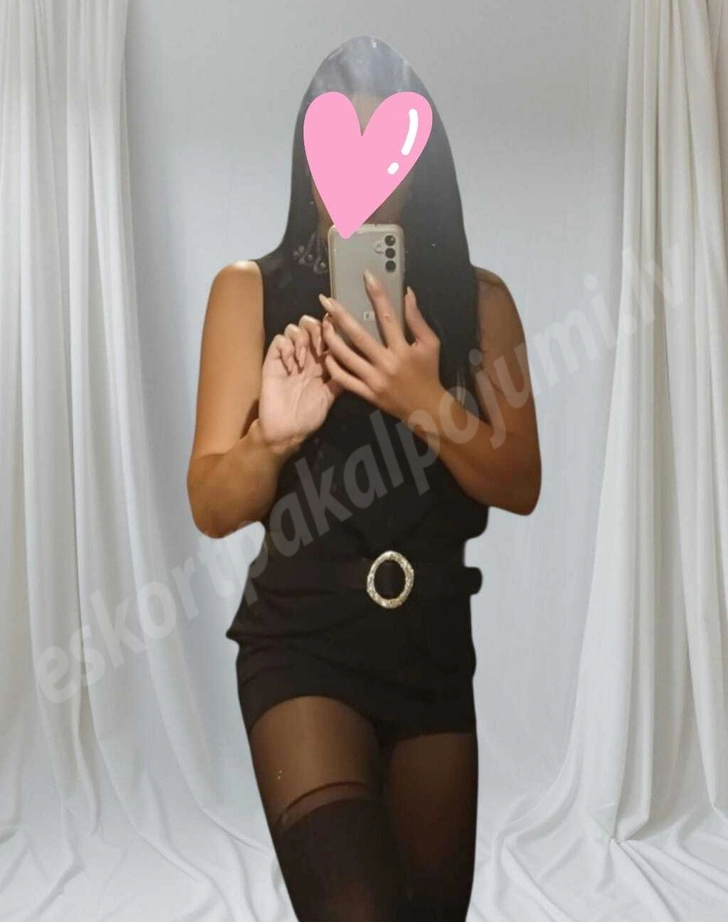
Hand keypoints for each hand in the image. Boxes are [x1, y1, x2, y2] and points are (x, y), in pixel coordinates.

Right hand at [258, 314, 342, 451]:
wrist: (286, 430)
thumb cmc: (308, 416)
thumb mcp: (330, 396)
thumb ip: (340, 378)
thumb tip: (356, 363)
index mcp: (320, 363)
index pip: (327, 336)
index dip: (333, 330)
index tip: (338, 333)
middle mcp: (305, 356)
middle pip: (310, 325)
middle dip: (317, 330)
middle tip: (320, 348)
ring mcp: (289, 357)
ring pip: (294, 328)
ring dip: (302, 339)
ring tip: (303, 361)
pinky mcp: (273, 361)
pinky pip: (279, 340)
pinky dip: (287, 348)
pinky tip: (291, 365)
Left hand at [318, 272, 444, 422]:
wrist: (427, 408)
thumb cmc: (428, 373)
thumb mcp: (430, 344)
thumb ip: (417, 319)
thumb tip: (408, 293)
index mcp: (403, 349)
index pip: (387, 316)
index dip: (377, 294)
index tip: (367, 276)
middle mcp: (387, 363)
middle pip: (358, 335)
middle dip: (340, 315)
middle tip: (326, 301)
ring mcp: (374, 380)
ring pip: (346, 357)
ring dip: (331, 339)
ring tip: (323, 324)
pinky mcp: (366, 393)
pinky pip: (343, 379)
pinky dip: (333, 366)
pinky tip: (327, 353)